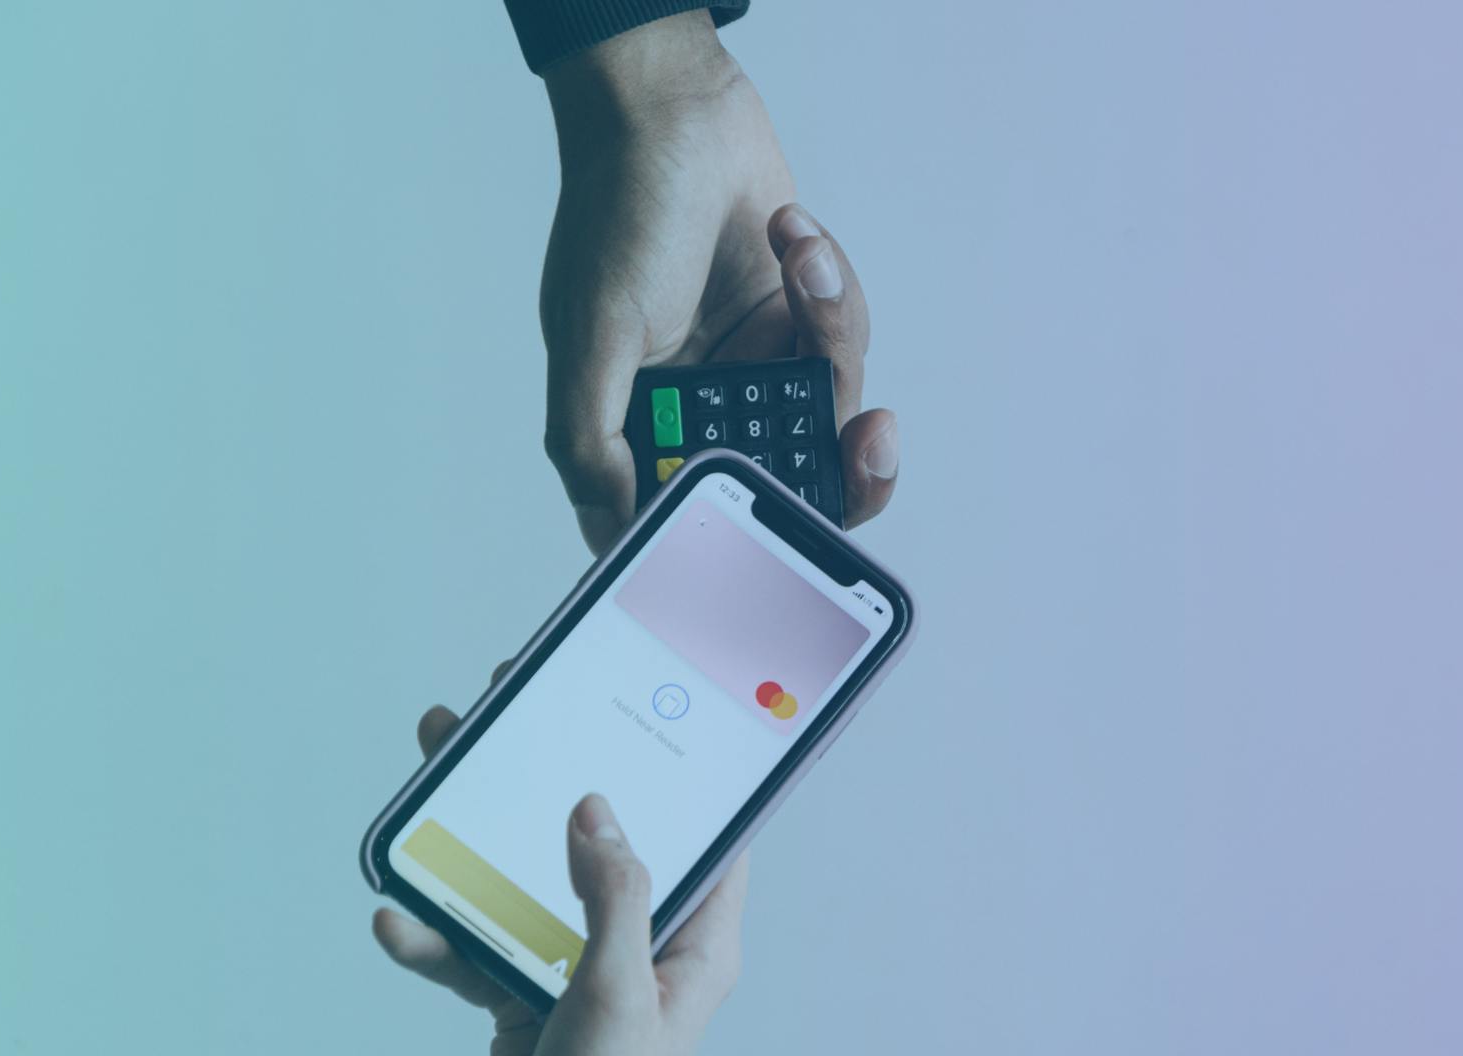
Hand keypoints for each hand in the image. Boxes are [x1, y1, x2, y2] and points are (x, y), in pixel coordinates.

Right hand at [374, 691, 744, 1055]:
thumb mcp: (616, 1000)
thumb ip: (613, 900)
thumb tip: (600, 810)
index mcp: (697, 943)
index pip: (708, 832)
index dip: (681, 766)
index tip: (642, 701)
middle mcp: (645, 948)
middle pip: (600, 839)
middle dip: (551, 780)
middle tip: (507, 713)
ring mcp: (581, 970)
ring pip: (529, 879)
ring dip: (478, 840)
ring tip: (436, 775)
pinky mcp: (525, 998)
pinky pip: (479, 945)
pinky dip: (438, 935)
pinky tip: (399, 921)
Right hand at [537, 11, 900, 552]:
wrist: (674, 111)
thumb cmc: (617, 211)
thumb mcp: (590, 336)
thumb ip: (593, 440)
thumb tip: (613, 529)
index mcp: (643, 424)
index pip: (703, 511)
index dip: (755, 537)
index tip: (803, 528)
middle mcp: (704, 404)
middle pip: (794, 481)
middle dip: (845, 467)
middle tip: (872, 442)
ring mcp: (757, 362)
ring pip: (832, 401)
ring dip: (830, 325)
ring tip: (802, 258)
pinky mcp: (801, 316)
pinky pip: (845, 331)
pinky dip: (828, 282)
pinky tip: (792, 233)